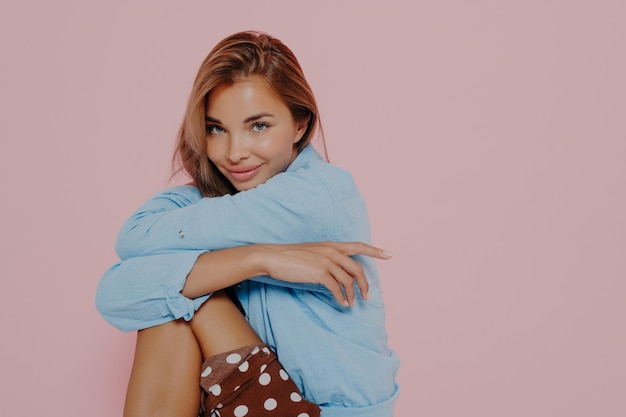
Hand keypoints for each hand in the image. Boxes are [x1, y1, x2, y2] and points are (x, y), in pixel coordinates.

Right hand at [257, 242, 391, 306]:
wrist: (272, 257)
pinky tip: (342, 304)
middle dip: (365, 284)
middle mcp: (331, 251)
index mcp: (331, 245)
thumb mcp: (311, 253)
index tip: (389, 254)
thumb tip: (336, 273)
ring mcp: (325, 261)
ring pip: (348, 280)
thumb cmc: (289, 257)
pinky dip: (341, 298)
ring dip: (352, 295)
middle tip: (367, 297)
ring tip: (351, 304)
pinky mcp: (319, 272)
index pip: (358, 246)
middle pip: (357, 269)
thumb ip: (326, 258)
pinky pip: (336, 288)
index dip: (375, 250)